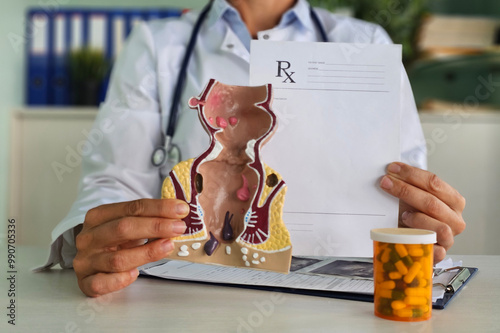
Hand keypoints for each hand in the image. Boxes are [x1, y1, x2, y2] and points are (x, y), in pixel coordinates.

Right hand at [73, 199, 187, 296]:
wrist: (86, 261)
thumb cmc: (113, 241)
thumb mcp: (126, 225)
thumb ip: (147, 220)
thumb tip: (178, 216)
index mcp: (98, 216)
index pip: (132, 208)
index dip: (158, 208)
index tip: (181, 210)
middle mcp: (89, 237)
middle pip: (123, 229)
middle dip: (155, 227)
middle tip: (179, 227)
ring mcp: (85, 260)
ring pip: (117, 259)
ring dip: (146, 252)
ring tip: (168, 246)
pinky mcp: (85, 282)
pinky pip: (101, 283)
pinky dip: (120, 280)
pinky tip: (135, 274)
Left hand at [379, 162, 465, 262]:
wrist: (410, 240)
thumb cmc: (413, 217)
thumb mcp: (412, 197)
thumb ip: (408, 183)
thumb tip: (391, 171)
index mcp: (453, 201)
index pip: (434, 183)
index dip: (412, 174)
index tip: (392, 169)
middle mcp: (455, 219)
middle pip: (433, 202)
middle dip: (406, 190)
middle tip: (386, 183)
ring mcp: (449, 238)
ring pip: (440, 227)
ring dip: (418, 218)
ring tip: (403, 215)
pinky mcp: (441, 254)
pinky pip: (436, 250)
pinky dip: (423, 242)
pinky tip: (409, 234)